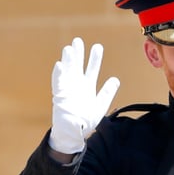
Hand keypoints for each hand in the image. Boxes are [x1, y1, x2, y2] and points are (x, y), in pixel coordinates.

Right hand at [49, 38, 119, 154]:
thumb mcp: (100, 106)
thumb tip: (115, 79)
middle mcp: (76, 85)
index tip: (98, 46)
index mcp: (87, 86)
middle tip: (78, 41)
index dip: (94, 59)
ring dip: (68, 61)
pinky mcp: (60, 96)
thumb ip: (107, 93)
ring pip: (67, 71)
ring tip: (69, 48)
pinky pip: (58, 83)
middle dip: (78, 54)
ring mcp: (67, 89)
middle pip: (77, 66)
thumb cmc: (85, 120)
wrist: (73, 133)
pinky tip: (59, 65)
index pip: (91, 69)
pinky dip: (58, 74)